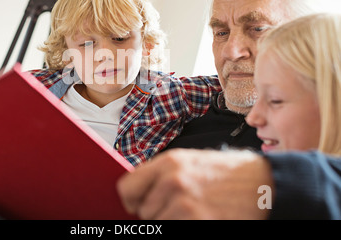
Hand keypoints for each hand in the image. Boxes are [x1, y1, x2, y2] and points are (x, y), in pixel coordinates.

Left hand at [116, 148, 273, 219]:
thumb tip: (140, 194)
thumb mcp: (192, 163)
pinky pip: (174, 230)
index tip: (140, 205)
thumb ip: (163, 176)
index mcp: (168, 163)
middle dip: (158, 214)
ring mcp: (184, 205)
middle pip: (144, 212)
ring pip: (158, 225)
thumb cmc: (229, 174)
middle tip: (183, 207)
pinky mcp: (197, 222)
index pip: (126, 188)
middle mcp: (172, 181)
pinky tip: (203, 218)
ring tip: (196, 212)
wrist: (267, 184)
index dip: (133, 200)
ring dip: (172, 222)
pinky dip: (185, 226)